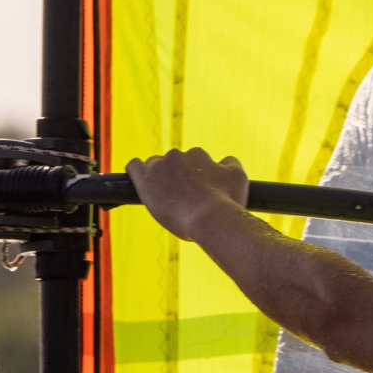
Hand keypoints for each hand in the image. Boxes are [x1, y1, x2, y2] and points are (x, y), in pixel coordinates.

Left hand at [126, 147, 248, 239]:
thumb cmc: (226, 203)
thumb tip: (225, 160)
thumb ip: (231, 165)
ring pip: (154, 167)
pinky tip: (142, 186)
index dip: (192, 179)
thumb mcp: (238, 178)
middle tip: (181, 201)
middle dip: (175, 179)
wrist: (209, 218)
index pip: (191, 163)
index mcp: (198, 155)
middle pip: (172, 165)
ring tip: (164, 200)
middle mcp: (178, 155)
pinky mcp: (144, 177)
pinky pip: (134, 167)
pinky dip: (136, 174)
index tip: (194, 194)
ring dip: (158, 180)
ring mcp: (159, 165)